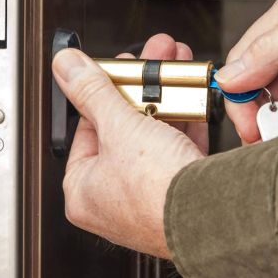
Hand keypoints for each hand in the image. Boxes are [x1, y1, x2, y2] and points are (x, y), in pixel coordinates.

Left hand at [51, 36, 204, 257]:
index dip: (102, 90)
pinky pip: (178, 150)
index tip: (116, 67)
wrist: (210, 217)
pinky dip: (185, 123)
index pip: (86, 128)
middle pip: (122, 128)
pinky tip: (191, 98)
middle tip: (149, 60)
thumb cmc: (156, 191)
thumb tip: (66, 66)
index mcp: (83, 190)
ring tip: (173, 69)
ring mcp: (148, 198)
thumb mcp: (119, 127)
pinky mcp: (179, 194)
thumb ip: (92, 91)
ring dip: (165, 99)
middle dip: (140, 87)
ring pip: (153, 136)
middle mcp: (112, 199)